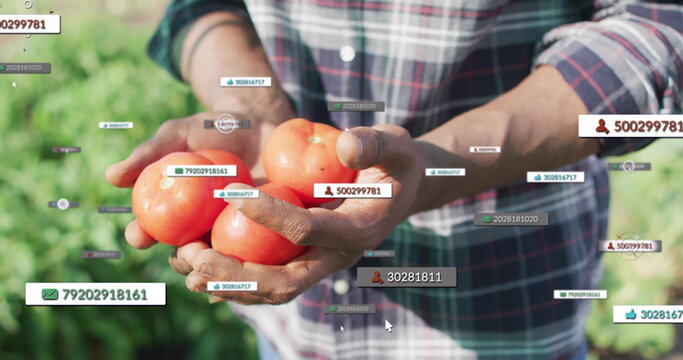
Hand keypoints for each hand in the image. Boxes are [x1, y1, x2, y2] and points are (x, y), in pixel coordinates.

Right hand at [106, 110, 271, 248]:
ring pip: (221, 262)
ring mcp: (233, 234)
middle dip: (183, 260)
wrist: (262, 125)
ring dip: (217, 267)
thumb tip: (112, 176)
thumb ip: (151, 153)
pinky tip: (252, 260)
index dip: (141, 236)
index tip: (139, 234)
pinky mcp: (265, 234)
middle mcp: (200, 229)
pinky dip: (253, 259)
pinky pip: (258, 253)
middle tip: (189, 251)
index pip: (150, 230)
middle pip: (186, 256)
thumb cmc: (214, 129)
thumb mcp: (181, 134)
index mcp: (173, 211)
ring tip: (218, 256)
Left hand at [174, 124, 425, 303]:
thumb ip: (376, 142)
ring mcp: (320, 264)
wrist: (401, 189)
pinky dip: (234, 279)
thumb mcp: (397, 143)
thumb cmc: (397, 162)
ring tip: (186, 266)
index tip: (231, 192)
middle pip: (284, 282)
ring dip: (227, 284)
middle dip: (237, 275)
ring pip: (270, 290)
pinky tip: (201, 267)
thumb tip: (345, 146)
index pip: (307, 229)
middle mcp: (336, 257)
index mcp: (357, 230)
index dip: (269, 214)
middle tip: (195, 258)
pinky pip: (267, 279)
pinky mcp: (305, 260)